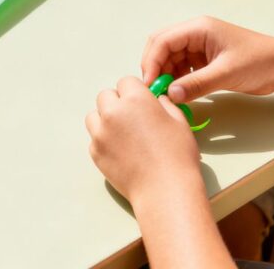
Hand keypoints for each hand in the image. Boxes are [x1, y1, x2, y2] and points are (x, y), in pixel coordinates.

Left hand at [86, 76, 200, 202]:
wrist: (164, 190)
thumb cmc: (178, 156)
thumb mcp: (179, 122)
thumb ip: (164, 105)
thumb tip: (157, 100)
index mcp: (135, 100)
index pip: (125, 82)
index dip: (134, 91)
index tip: (141, 101)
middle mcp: (113, 112)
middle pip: (105, 95)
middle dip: (117, 102)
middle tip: (132, 117)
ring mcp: (100, 133)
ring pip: (94, 115)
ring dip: (105, 119)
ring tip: (123, 133)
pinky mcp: (94, 151)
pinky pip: (94, 138)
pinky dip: (104, 140)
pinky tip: (120, 151)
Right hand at [141, 16, 273, 102]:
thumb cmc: (260, 62)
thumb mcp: (226, 73)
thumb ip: (196, 84)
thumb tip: (170, 95)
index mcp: (198, 28)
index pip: (163, 41)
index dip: (152, 62)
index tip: (151, 83)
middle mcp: (195, 34)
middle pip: (161, 46)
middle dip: (154, 67)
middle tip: (154, 88)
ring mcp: (198, 46)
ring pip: (169, 58)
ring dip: (165, 74)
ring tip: (167, 93)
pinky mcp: (203, 59)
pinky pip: (181, 67)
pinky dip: (176, 79)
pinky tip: (179, 92)